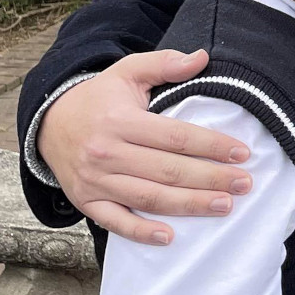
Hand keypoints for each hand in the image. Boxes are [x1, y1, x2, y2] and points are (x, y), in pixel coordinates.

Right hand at [37, 50, 252, 245]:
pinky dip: (141, 232)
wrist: (49, 124)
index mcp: (120, 121)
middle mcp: (106, 153)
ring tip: (225, 206)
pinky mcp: (87, 202)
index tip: (242, 153)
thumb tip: (201, 57)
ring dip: (189, 205)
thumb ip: (164, 63)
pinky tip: (170, 237)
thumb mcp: (127, 72)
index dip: (212, 145)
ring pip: (149, 198)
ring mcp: (95, 181)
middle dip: (211, 178)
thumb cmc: (99, 98)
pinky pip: (116, 222)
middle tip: (245, 183)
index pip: (175, 137)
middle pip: (168, 171)